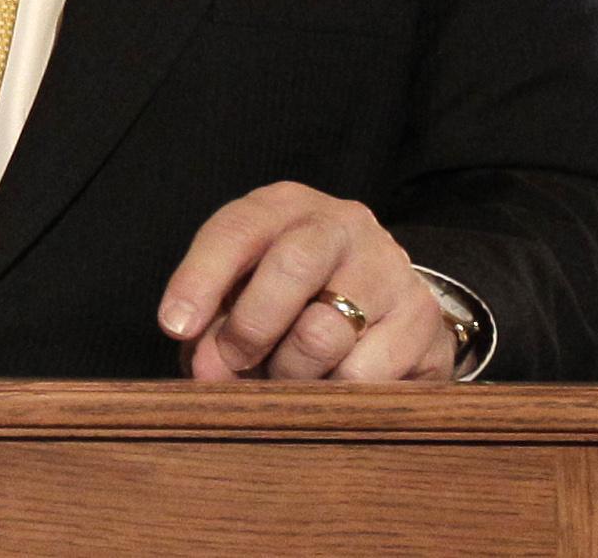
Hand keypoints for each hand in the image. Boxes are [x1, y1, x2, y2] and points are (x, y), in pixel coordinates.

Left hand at [157, 182, 454, 381]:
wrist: (387, 300)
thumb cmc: (295, 294)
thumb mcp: (247, 289)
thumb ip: (215, 323)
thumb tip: (206, 372)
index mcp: (284, 205)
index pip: (236, 230)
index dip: (199, 279)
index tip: (175, 327)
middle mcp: (341, 223)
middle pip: (291, 266)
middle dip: (251, 326)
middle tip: (231, 364)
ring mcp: (389, 268)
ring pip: (326, 331)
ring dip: (290, 371)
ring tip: (286, 375)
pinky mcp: (422, 320)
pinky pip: (366, 375)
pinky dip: (334, 393)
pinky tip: (331, 383)